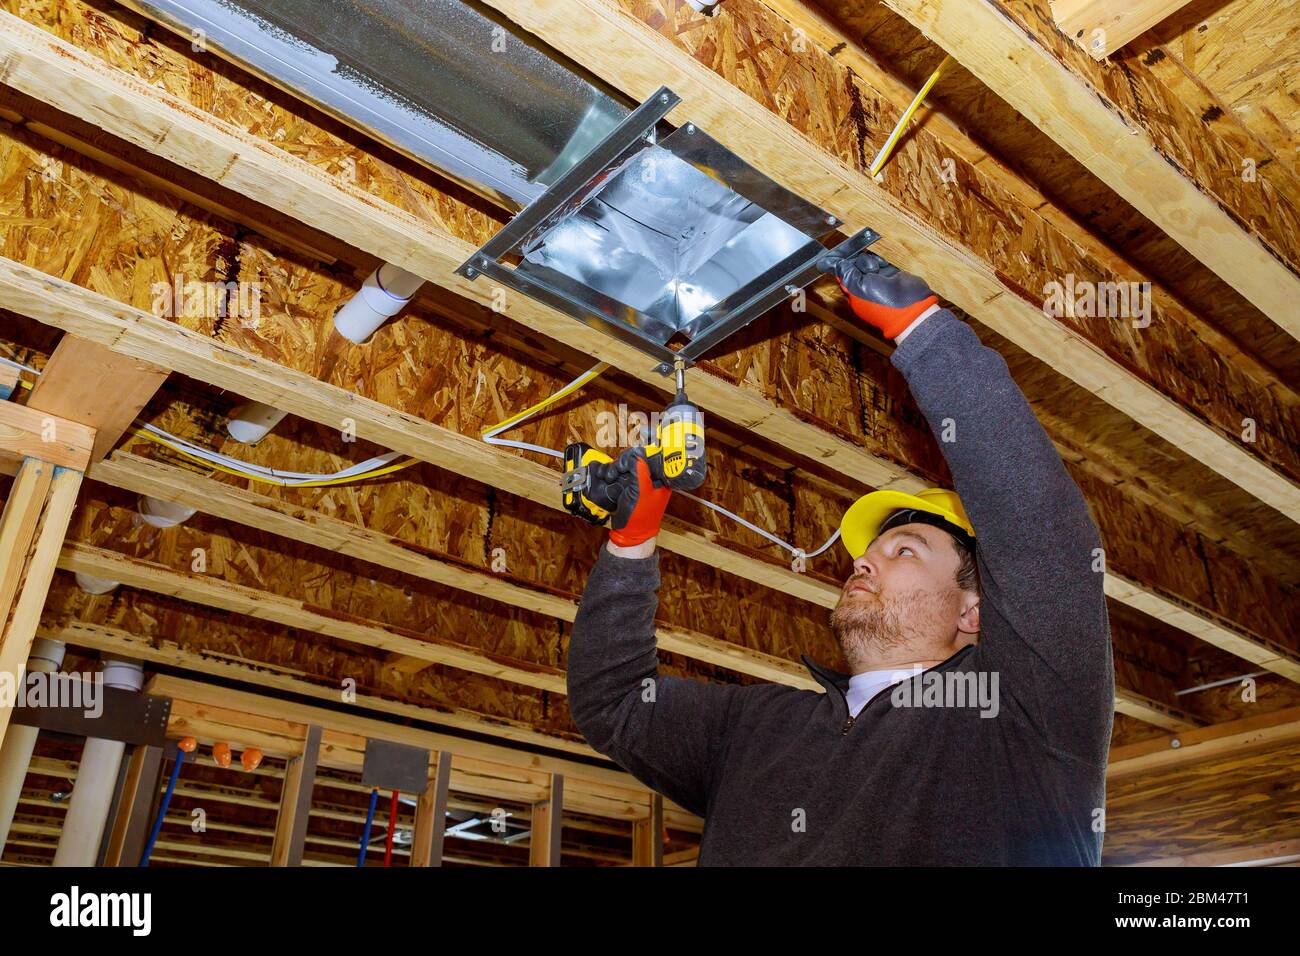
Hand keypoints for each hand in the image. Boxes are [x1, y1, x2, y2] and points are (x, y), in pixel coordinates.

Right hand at [606, 448, 670, 547]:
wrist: (629, 534)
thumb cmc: (641, 517)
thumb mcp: (642, 491)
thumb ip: (640, 471)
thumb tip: (636, 453)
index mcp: (659, 478)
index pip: (649, 455)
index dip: (635, 455)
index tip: (624, 459)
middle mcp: (649, 477)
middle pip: (634, 458)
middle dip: (621, 463)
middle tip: (615, 472)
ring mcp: (637, 481)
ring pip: (624, 465)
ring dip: (614, 468)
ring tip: (609, 477)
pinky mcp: (626, 485)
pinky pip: (618, 473)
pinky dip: (610, 473)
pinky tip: (606, 477)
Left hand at [818, 251, 937, 338]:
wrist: (911, 307)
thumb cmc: (882, 304)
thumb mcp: (859, 288)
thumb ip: (847, 275)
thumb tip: (837, 264)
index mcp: (853, 295)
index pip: (842, 276)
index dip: (839, 265)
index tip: (835, 255)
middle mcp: (864, 287)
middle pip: (853, 266)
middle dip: (856, 263)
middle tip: (863, 269)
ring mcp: (877, 280)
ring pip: (866, 261)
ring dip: (869, 262)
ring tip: (877, 271)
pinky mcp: (890, 273)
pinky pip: (880, 261)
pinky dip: (879, 260)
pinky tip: (882, 266)